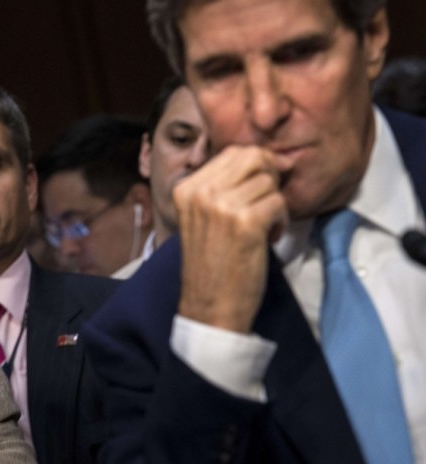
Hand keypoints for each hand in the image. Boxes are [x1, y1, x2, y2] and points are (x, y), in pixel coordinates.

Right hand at [173, 146, 291, 332]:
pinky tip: (268, 238)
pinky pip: (278, 202)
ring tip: (264, 227)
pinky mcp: (245, 222)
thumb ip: (220, 188)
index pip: (232, 153)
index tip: (264, 186)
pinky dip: (281, 221)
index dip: (257, 165)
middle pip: (253, 158)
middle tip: (268, 203)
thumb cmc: (210, 264)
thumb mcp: (202, 217)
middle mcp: (200, 192)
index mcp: (186, 188)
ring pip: (269, 181)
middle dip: (270, 177)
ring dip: (275, 204)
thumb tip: (262, 159)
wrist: (209, 306)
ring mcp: (221, 206)